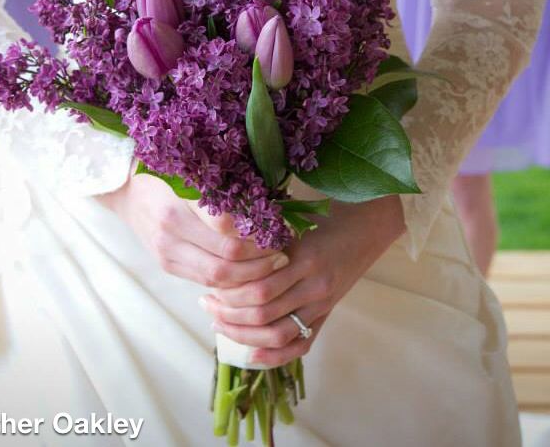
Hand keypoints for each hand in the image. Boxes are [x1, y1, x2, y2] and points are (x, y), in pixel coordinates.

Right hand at [96, 172, 289, 288]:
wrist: (125, 190)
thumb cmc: (167, 172)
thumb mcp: (194, 170)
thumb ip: (225, 185)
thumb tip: (272, 196)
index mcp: (181, 200)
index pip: (228, 226)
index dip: (258, 232)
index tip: (281, 227)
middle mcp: (171, 228)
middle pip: (227, 257)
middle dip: (260, 260)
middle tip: (283, 252)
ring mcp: (167, 251)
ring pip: (218, 276)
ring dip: (250, 276)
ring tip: (271, 265)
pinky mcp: (167, 264)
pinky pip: (205, 281)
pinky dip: (231, 283)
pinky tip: (249, 274)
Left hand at [199, 194, 405, 365]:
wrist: (366, 228)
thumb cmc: (326, 218)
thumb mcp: (296, 221)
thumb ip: (266, 237)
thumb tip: (224, 246)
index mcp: (304, 257)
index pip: (259, 286)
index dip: (230, 291)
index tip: (209, 284)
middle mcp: (314, 285)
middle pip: (264, 312)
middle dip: (230, 313)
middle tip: (207, 304)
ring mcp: (321, 304)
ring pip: (278, 333)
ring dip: (243, 334)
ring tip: (219, 323)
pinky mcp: (325, 315)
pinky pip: (300, 345)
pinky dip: (274, 354)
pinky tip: (250, 353)